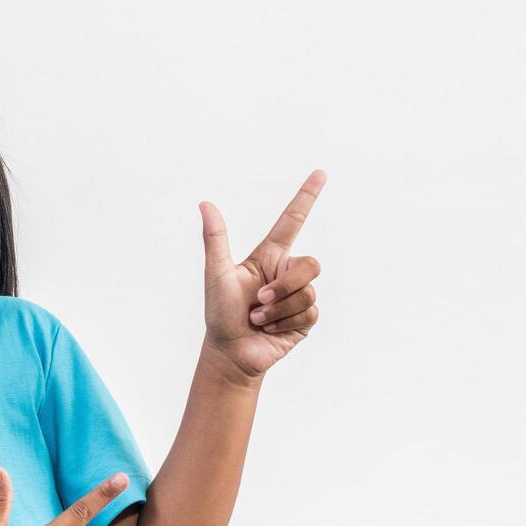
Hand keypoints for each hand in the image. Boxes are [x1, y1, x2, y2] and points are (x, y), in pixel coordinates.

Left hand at [198, 169, 326, 381]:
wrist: (230, 352)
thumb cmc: (220, 313)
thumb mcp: (216, 274)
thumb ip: (215, 239)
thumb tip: (205, 203)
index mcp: (268, 257)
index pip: (292, 221)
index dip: (306, 197)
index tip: (320, 172)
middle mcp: (286, 273)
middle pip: (310, 264)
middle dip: (285, 286)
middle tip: (258, 301)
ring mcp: (298, 295)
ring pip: (308, 292)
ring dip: (278, 309)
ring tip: (257, 318)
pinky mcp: (305, 319)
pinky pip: (309, 313)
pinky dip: (285, 323)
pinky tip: (270, 329)